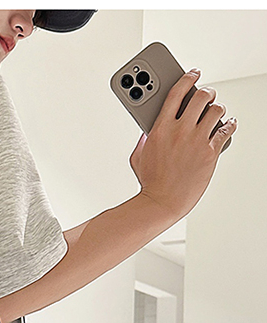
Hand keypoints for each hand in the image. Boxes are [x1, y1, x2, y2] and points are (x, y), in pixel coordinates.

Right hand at [128, 69, 237, 221]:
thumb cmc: (150, 182)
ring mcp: (197, 141)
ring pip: (217, 110)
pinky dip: (229, 124)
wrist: (163, 202)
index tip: (193, 73)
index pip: (177, 92)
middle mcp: (180, 130)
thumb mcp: (139, 156)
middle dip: (206, 92)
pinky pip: (227, 129)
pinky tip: (228, 124)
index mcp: (160, 128)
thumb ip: (144, 138)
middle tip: (206, 94)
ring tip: (215, 112)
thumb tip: (149, 129)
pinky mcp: (210, 152)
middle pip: (201, 96)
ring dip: (218, 108)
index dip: (187, 78)